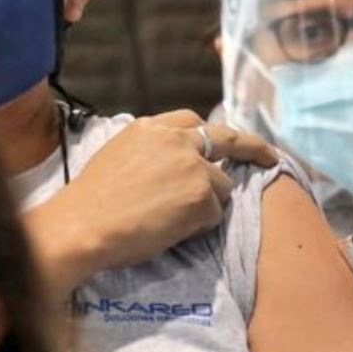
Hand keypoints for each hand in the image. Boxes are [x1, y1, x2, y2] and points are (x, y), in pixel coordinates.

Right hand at [28, 111, 276, 297]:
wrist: (83, 225)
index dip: (210, 135)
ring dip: (207, 204)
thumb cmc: (90, 201)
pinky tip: (171, 230)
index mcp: (152, 128)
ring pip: (221, 187)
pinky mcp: (203, 195)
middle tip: (269, 157)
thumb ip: (151, 153)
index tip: (224, 141)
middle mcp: (177, 139)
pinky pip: (214, 214)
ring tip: (170, 220)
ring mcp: (193, 166)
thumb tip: (173, 168)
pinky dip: (199, 225)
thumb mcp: (118, 156)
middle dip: (252, 147)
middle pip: (227, 137)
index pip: (192, 121)